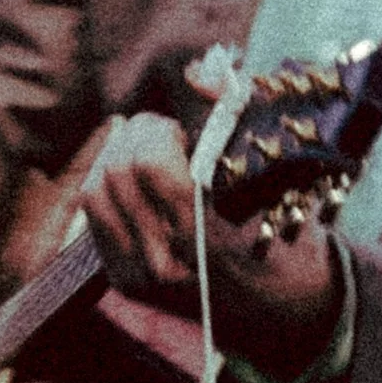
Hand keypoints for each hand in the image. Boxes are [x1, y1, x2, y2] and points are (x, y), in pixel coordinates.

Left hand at [80, 107, 340, 380]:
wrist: (282, 311)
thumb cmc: (286, 236)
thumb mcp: (275, 179)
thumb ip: (233, 120)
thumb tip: (199, 72)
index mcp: (208, 236)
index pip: (148, 162)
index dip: (161, 131)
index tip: (186, 132)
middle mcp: (168, 262)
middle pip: (118, 170)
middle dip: (140, 137)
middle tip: (171, 139)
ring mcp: (143, 277)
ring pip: (97, 192)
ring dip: (119, 158)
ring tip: (154, 159)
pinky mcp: (125, 282)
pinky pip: (95, 218)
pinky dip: (110, 188)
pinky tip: (138, 184)